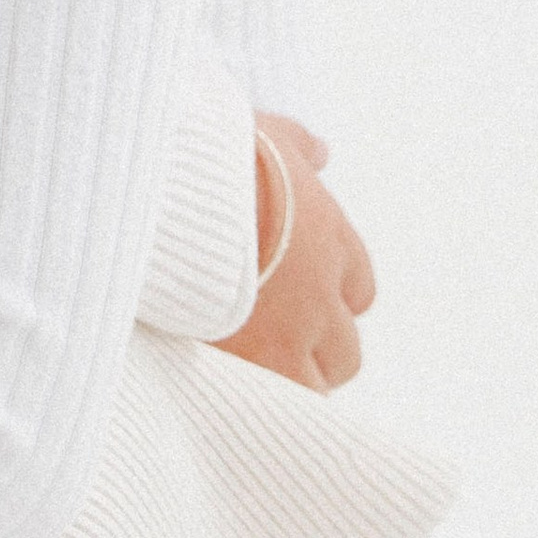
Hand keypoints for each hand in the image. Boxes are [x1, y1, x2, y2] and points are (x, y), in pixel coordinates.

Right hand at [220, 114, 375, 392]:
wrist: (180, 192)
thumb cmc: (216, 157)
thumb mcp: (265, 135)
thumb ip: (298, 146)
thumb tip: (320, 152)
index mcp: (329, 236)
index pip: (357, 289)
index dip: (329, 299)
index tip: (299, 297)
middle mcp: (322, 291)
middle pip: (344, 349)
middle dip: (316, 351)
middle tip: (274, 344)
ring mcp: (292, 332)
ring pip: (316, 384)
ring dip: (291, 382)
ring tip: (249, 377)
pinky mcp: (254, 361)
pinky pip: (274, 403)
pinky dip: (259, 402)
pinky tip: (230, 393)